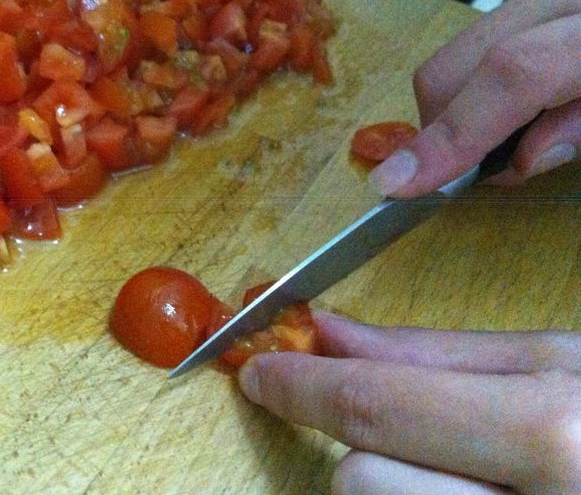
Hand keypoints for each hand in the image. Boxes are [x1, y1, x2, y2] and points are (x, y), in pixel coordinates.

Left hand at [237, 313, 580, 493]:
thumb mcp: (562, 366)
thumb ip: (439, 354)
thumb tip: (331, 333)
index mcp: (556, 435)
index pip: (375, 409)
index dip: (299, 386)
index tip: (261, 372)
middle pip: (363, 481)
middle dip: (373, 450)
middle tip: (431, 440)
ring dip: (399, 489)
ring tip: (469, 476)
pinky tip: (465, 491)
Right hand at [368, 0, 580, 197]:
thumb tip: (521, 159)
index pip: (515, 76)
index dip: (452, 137)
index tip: (399, 185)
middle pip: (464, 58)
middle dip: (446, 123)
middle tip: (470, 164)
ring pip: (476, 36)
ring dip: (483, 86)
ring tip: (542, 103)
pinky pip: (499, 6)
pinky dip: (507, 46)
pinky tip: (552, 52)